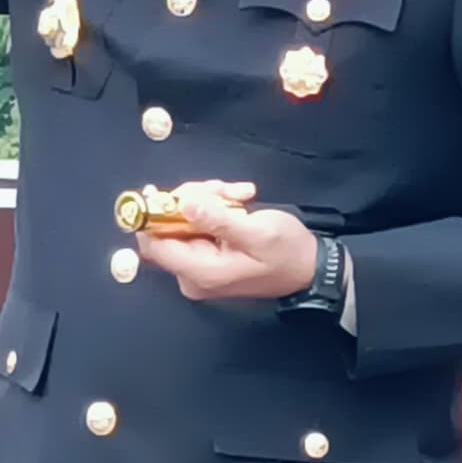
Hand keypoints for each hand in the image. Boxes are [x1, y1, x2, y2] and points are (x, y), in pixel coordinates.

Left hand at [134, 195, 319, 303]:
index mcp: (200, 272)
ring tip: (238, 193)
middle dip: (192, 200)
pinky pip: (199, 224)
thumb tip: (184, 204)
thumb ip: (218, 219)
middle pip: (169, 228)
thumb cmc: (287, 253)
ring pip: (184, 220)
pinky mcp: (209, 255)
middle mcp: (193, 272)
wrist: (311, 268)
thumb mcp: (257, 232)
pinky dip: (216, 207)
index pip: (154, 245)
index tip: (159, 191)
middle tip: (222, 189)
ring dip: (209, 199)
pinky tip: (239, 199)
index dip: (150, 217)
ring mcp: (200, 264)